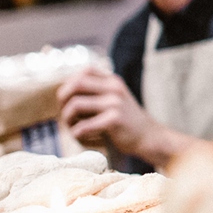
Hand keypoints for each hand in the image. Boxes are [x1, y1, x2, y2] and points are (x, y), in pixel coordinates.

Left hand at [56, 68, 195, 168]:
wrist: (149, 138)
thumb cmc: (126, 122)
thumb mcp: (114, 100)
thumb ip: (95, 93)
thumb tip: (63, 94)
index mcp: (113, 81)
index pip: (83, 72)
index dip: (70, 86)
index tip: (70, 102)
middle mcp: (114, 88)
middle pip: (75, 84)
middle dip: (63, 101)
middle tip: (68, 116)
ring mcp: (115, 103)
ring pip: (75, 106)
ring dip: (68, 120)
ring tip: (75, 130)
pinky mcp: (114, 120)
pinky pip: (82, 127)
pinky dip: (77, 135)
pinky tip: (85, 139)